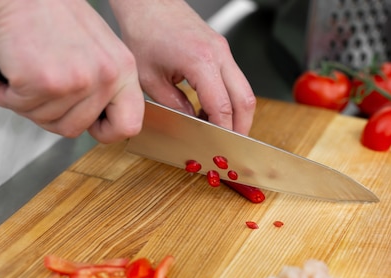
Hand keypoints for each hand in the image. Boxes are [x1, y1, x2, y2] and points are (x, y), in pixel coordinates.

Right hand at [0, 0, 144, 142]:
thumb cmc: (49, 14)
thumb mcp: (97, 47)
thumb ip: (103, 83)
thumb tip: (98, 116)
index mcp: (123, 69)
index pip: (128, 124)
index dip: (105, 131)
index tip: (90, 125)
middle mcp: (105, 76)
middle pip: (76, 128)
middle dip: (51, 115)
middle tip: (40, 93)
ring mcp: (76, 82)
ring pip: (47, 121)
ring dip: (26, 104)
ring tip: (24, 75)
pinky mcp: (45, 83)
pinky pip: (20, 108)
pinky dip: (4, 95)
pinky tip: (6, 76)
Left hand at [110, 0, 256, 135]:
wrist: (148, 2)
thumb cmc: (145, 31)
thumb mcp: (151, 79)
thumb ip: (174, 106)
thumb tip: (192, 125)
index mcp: (201, 61)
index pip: (223, 107)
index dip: (223, 132)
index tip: (219, 149)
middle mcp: (219, 54)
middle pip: (246, 100)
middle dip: (241, 127)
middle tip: (230, 146)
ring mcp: (223, 50)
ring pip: (245, 90)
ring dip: (237, 114)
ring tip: (218, 129)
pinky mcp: (221, 49)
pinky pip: (235, 80)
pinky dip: (230, 99)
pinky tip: (211, 110)